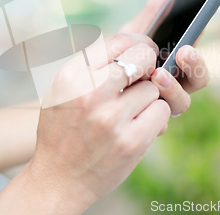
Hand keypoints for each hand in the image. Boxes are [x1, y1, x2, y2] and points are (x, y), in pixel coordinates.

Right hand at [0, 33, 169, 213]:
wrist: (58, 179)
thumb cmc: (62, 130)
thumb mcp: (61, 90)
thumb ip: (90, 66)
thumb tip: (131, 45)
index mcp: (72, 76)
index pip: (119, 40)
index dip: (139, 42)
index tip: (144, 50)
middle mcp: (90, 93)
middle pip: (143, 57)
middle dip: (149, 64)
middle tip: (145, 76)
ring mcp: (112, 119)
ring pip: (154, 87)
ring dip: (148, 96)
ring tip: (130, 110)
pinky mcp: (131, 142)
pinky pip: (162, 111)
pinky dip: (156, 116)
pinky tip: (140, 124)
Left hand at [119, 0, 209, 115]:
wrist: (87, 103)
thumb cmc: (113, 65)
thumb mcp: (130, 38)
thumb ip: (152, 15)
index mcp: (174, 68)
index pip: (195, 65)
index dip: (196, 58)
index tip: (187, 46)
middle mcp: (172, 89)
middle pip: (196, 83)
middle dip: (193, 68)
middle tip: (183, 54)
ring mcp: (160, 108)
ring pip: (180, 103)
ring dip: (173, 88)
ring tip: (156, 74)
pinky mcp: (146, 125)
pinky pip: (157, 122)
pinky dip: (151, 112)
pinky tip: (133, 103)